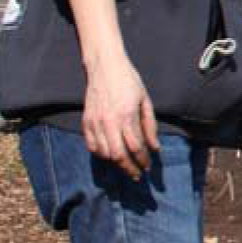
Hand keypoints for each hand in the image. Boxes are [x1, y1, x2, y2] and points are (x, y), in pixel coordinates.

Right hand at [82, 52, 158, 180]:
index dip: (143, 160)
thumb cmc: (129, 82)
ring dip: (116, 164)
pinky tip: (110, 156)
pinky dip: (101, 155)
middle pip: (118, 155)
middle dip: (129, 169)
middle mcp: (109, 122)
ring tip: (126, 167)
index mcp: (127, 116)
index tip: (148, 166)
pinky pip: (92, 146)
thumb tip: (155, 148)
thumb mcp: (146, 101)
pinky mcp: (86, 121)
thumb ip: (150, 126)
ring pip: (104, 153)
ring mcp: (95, 122)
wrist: (105, 66)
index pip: (136, 147)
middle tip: (137, 175)